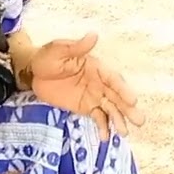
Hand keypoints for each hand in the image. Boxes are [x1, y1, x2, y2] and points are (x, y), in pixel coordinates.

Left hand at [29, 32, 143, 137]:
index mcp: (96, 67)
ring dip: (118, 120)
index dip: (123, 89)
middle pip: (116, 96)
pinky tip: (106, 138)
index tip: (132, 100)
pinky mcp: (84, 107)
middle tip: (139, 120)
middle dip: (127, 108)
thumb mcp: (58, 50)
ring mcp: (93, 96)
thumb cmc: (47, 57)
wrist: (34, 73)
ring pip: (110, 109)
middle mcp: (99, 83)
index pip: (112, 79)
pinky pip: (97, 118)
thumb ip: (76, 47)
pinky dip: (102, 127)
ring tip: (125, 133)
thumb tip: (93, 35)